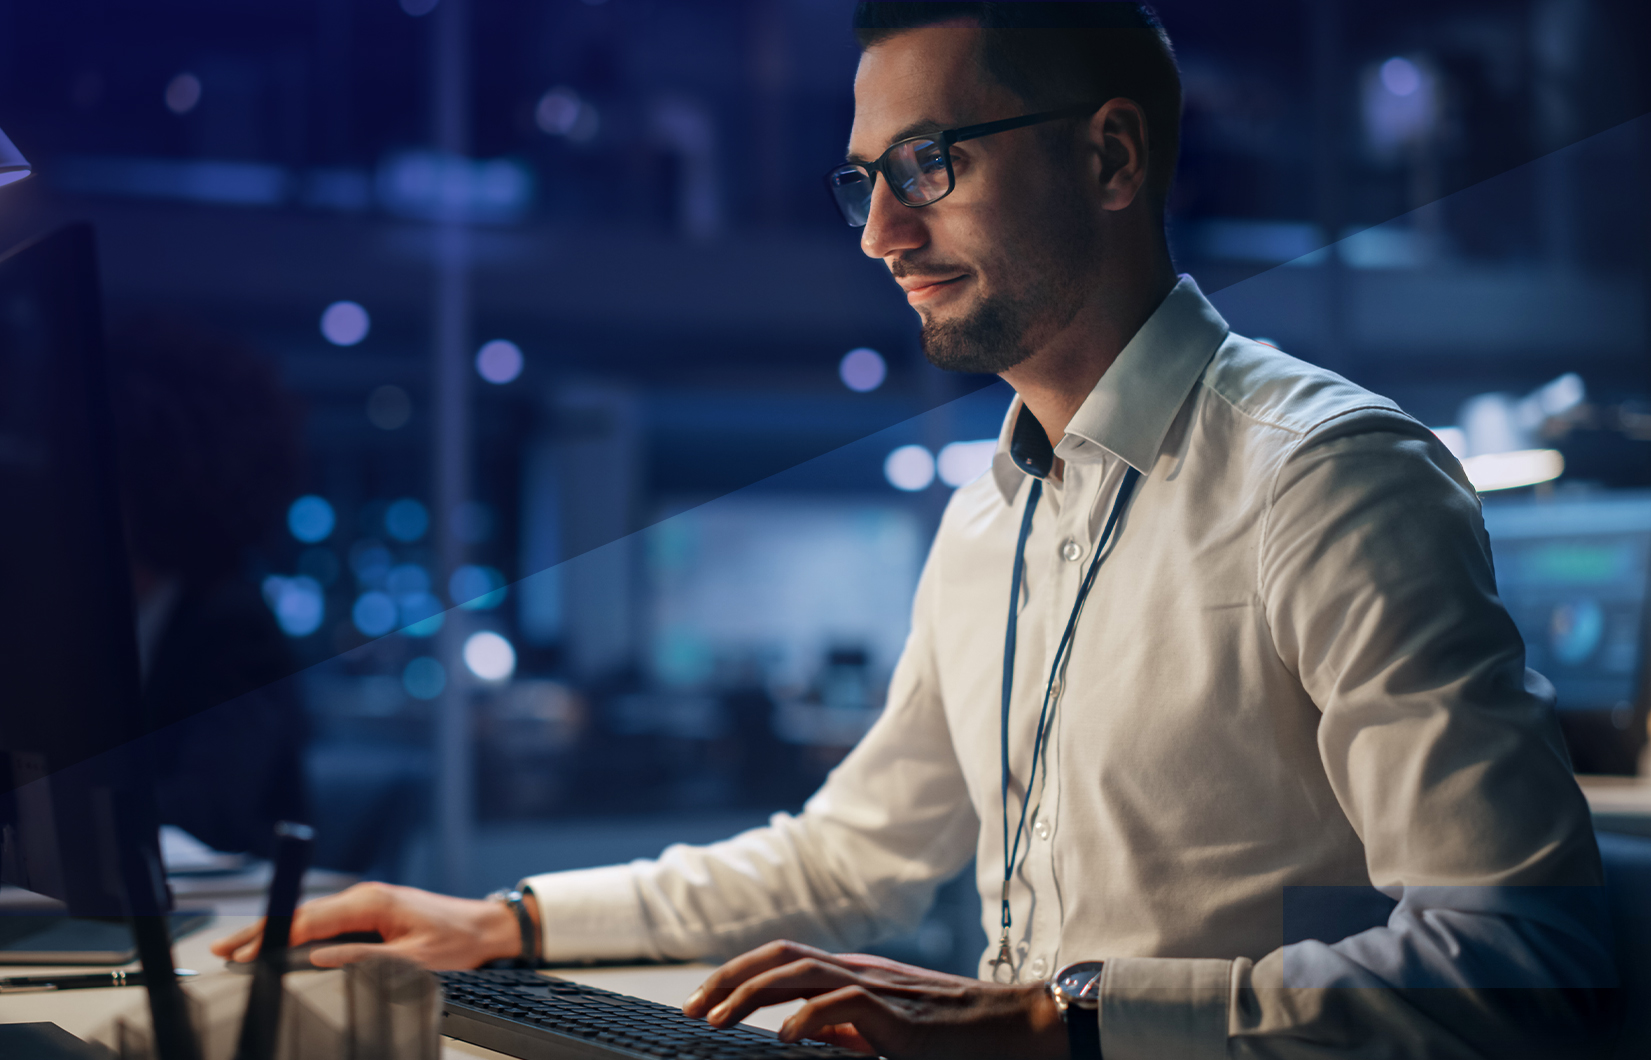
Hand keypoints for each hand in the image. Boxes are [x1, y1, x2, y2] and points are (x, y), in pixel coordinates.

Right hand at [208, 881, 532, 970]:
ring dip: (276, 932)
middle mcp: (365, 896)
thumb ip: (364, 958)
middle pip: (302, 914)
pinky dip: (299, 933)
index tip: (244, 950)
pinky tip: (281, 945)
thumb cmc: (456, 940)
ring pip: (311, 917)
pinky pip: (327, 921)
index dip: (272, 935)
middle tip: (225, 949)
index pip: (310, 919)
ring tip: (242, 949)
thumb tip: (320, 959)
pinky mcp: (371, 911)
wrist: (484, 927)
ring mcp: (367, 902)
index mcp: (372, 902)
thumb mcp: (413, 957)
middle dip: (262, 931)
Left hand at [680, 940, 1066, 1059]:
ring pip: (799, 971)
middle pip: (779, 954)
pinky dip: (807, 1016)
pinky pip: (844, 1003)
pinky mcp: (900, 1015)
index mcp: (854, 974)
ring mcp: (880, 988)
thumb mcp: (887, 1032)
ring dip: (750, 994)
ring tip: (716, 1019)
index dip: (735, 973)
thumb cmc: (957, 1035)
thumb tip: (798, 1035)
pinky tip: (784, 1037)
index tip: (700, 1001)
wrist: (1020, 1028)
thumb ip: (844, 1031)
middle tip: (690, 1008)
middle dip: (727, 977)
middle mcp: (860, 970)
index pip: (782, 958)